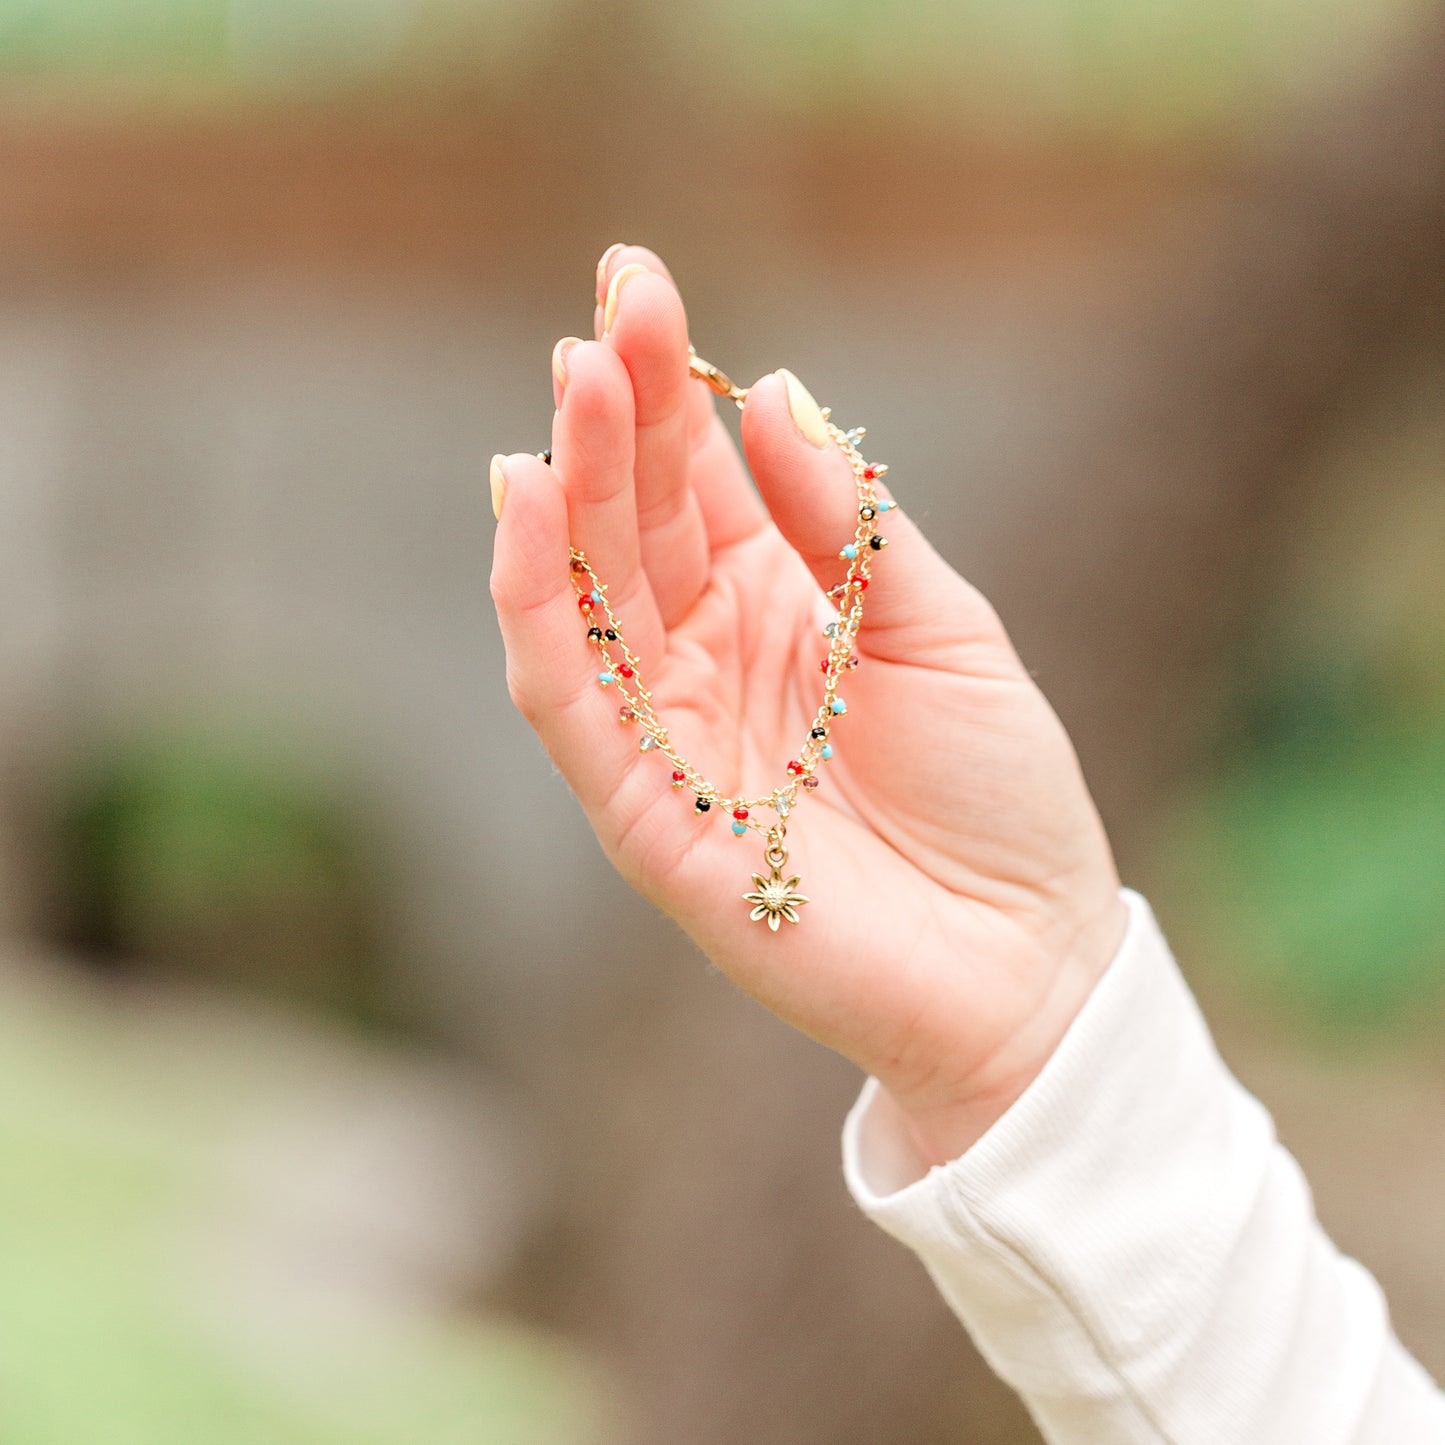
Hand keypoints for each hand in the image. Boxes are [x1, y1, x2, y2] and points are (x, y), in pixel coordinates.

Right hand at [490, 245, 1127, 1164]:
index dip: (668, 387)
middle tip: (612, 306)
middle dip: (616, 414)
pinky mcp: (648, 820)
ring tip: (578, 379)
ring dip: (571, 490)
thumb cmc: (997, 795)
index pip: (696, 482)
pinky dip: (539, 612)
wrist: (1027, 962)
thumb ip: (852, 526)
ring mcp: (669, 738)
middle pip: (634, 522)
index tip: (643, 285)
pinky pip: (571, 704)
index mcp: (776, 609)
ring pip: (588, 598)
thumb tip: (777, 391)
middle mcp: (706, 662)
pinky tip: (528, 510)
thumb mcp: (944, 630)